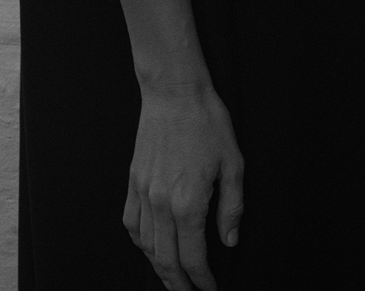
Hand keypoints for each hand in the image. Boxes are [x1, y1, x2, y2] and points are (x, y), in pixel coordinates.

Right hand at [123, 83, 243, 290]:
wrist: (174, 93)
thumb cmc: (207, 121)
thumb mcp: (233, 162)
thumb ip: (232, 206)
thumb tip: (230, 240)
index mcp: (188, 202)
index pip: (193, 257)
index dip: (202, 280)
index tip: (210, 288)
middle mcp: (161, 203)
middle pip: (166, 260)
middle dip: (179, 284)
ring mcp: (143, 193)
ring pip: (146, 247)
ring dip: (159, 268)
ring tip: (173, 278)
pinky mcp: (133, 182)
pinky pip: (131, 223)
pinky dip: (140, 243)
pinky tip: (150, 247)